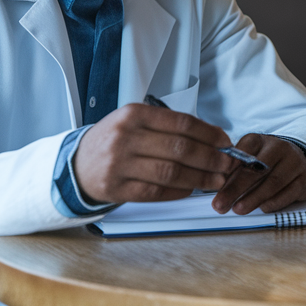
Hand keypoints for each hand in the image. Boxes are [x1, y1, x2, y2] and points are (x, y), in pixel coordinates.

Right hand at [74, 104, 237, 203]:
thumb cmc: (113, 141)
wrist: (76, 164)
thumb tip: (212, 138)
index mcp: (134, 114)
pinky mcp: (117, 188)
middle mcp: (126, 137)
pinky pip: (156, 192)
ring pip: (170, 172)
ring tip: (216, 181)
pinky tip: (190, 190)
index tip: (226, 142)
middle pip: (180, 148)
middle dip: (211, 158)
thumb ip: (168, 127)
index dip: (209, 134)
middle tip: (228, 164)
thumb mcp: (135, 122)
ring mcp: (119, 163)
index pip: (182, 122)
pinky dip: (178, 192)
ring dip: (199, 178)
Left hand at [210, 134, 305, 214]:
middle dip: (236, 189)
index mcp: (260, 140)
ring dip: (254, 198)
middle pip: (257, 169)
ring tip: (238, 209)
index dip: (229, 169)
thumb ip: (232, 168)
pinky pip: (289, 193)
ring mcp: (295, 162)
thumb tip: (213, 182)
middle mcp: (280, 147)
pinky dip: (274, 202)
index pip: (243, 152)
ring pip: (274, 182)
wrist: (294, 159)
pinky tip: (262, 208)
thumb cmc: (263, 161)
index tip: (214, 183)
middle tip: (221, 205)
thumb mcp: (247, 157)